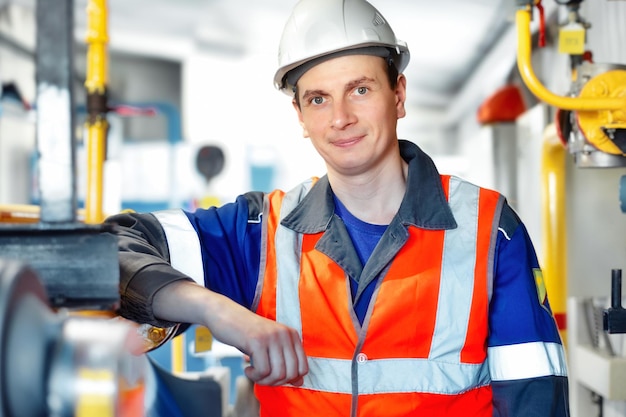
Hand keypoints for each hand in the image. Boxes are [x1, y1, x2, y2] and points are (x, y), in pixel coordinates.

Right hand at [153, 281, 308, 385]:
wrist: (226, 315)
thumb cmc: (248, 334)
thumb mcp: (270, 346)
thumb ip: (285, 362)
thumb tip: (299, 382)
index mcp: (292, 335)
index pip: (303, 368)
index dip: (289, 379)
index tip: (274, 376)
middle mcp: (285, 334)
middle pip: (291, 373)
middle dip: (275, 382)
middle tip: (261, 377)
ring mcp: (271, 336)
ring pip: (278, 374)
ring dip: (264, 381)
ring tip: (254, 373)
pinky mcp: (257, 341)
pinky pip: (263, 370)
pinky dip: (254, 375)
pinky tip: (247, 368)